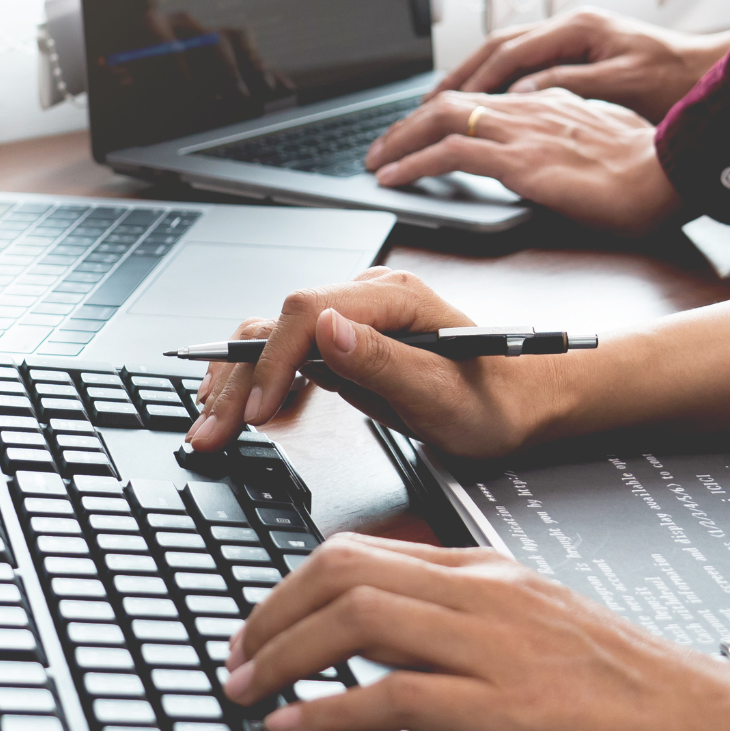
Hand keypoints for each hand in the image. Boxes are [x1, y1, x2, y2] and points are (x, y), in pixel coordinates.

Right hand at [188, 267, 565, 455]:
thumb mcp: (446, 394)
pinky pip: (284, 354)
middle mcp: (367, 298)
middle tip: (210, 433)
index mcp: (394, 297)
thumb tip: (325, 329)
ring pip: (271, 338)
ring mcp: (352, 320)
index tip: (259, 412)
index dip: (273, 361)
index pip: (306, 310)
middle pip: (278, 324)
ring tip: (207, 428)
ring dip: (235, 381)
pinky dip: (252, 381)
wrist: (522, 405)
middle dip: (238, 379)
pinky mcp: (343, 345)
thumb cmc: (497, 400)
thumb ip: (384, 361)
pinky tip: (230, 406)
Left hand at [222, 534, 729, 730]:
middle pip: (344, 573)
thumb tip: (383, 645)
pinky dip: (328, 711)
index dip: (290, 588)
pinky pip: (393, 697)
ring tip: (250, 691)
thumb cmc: (621, 687)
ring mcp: (494, 647)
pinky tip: (297, 728)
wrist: (697, 717)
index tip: (257, 629)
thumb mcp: (533, 630)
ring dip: (283, 658)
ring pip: (358, 621)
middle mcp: (485, 596)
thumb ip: (460, 626)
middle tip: (236, 660)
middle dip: (270, 616)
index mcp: (489, 573)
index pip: (362, 552)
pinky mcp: (503, 708)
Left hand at [362, 88, 683, 234]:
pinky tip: (394, 178)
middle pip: (451, 101)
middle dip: (407, 125)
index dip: (441, 115)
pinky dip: (414, 162)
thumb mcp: (605, 143)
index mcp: (549, 102)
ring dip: (400, 141)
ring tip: (376, 162)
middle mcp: (529, 107)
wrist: (670, 174)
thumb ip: (574, 140)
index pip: (481, 100)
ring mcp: (522, 130)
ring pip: (441, 119)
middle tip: (382, 148)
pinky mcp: (520, 160)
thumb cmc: (650, 168)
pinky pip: (451, 153)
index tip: (419, 132)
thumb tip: (558, 154)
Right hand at [431, 7, 729, 122]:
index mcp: (579, 28)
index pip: (508, 53)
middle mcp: (572, 26)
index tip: (443, 107)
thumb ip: (568, 85)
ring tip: (443, 107)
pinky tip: (487, 105)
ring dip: (475, 80)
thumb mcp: (622, 86)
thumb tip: (521, 92)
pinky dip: (500, 84)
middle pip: (498, 47)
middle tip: (425, 107)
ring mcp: (576, 38)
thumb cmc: (677, 81)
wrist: (713, 76)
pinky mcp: (583, 55)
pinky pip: (527, 65)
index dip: (472, 83)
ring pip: (509, 54)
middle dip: (459, 78)